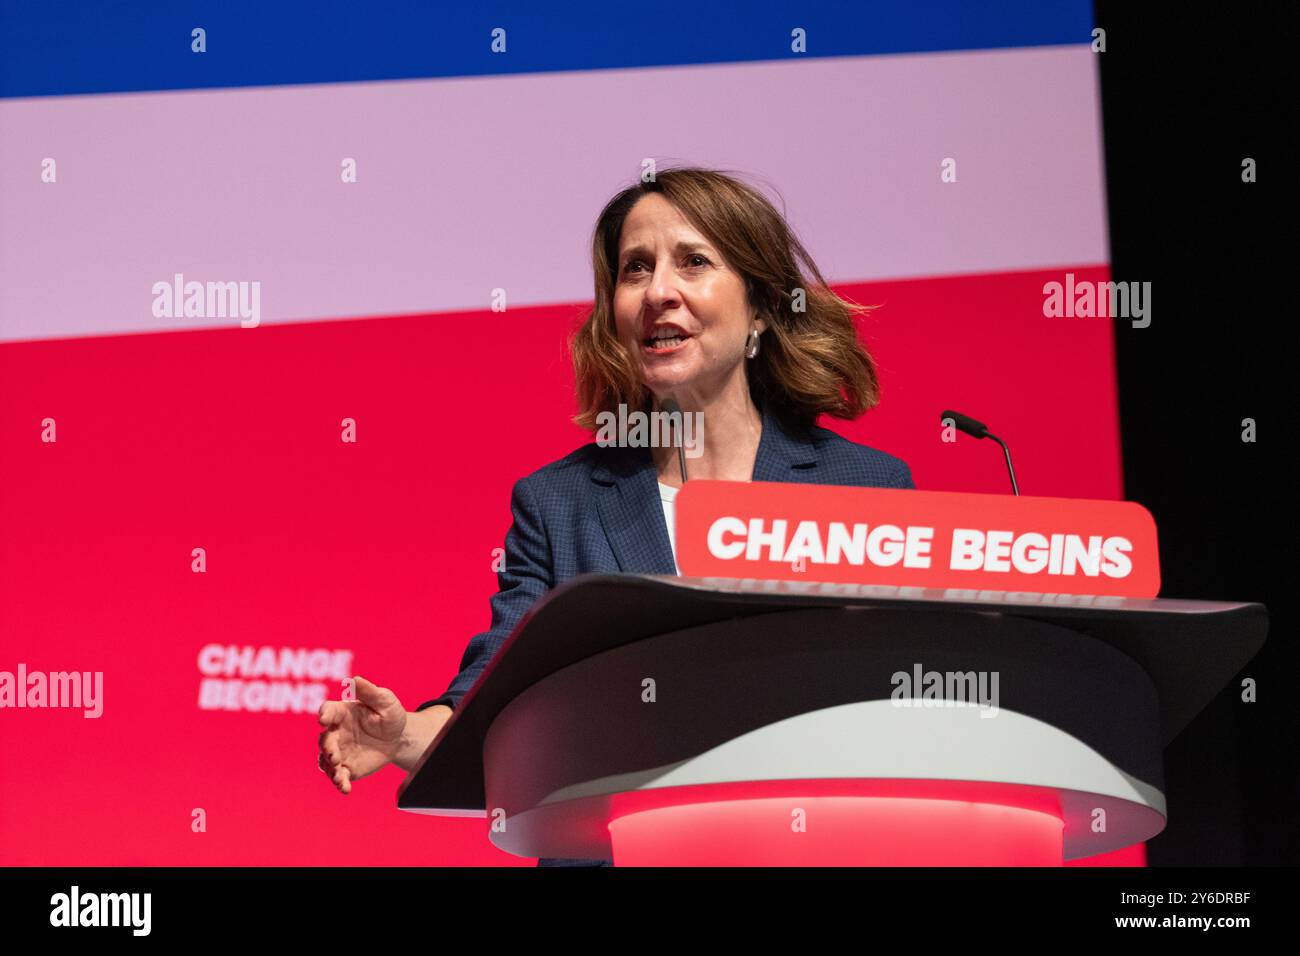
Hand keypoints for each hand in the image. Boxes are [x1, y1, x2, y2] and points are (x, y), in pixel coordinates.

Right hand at [317, 676, 406, 794]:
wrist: (398, 738)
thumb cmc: (389, 714)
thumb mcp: (384, 700)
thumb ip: (370, 692)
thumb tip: (355, 679)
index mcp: (342, 713)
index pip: (327, 711)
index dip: (324, 714)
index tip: (324, 719)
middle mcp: (336, 733)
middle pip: (324, 740)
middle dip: (326, 747)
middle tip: (334, 754)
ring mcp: (339, 751)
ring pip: (326, 761)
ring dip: (329, 768)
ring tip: (338, 775)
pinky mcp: (347, 768)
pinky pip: (339, 776)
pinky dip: (339, 783)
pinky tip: (345, 788)